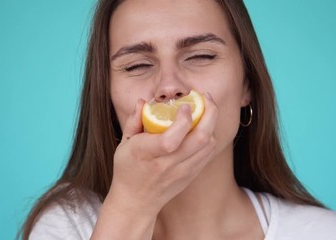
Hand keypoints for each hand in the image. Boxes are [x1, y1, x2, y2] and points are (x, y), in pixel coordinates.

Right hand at [106, 92, 218, 218]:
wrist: (137, 201)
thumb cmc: (128, 169)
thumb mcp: (124, 144)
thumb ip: (134, 120)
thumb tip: (143, 101)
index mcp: (146, 154)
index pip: (170, 139)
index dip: (183, 120)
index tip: (185, 105)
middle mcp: (167, 164)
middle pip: (200, 138)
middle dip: (209, 113)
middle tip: (206, 97)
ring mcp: (182, 171)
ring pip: (208, 145)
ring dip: (212, 123)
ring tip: (206, 109)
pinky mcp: (191, 175)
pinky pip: (209, 153)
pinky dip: (210, 136)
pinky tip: (204, 125)